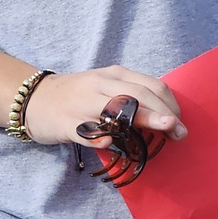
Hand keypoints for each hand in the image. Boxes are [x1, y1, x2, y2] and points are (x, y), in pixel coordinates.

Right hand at [23, 66, 186, 146]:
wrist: (36, 99)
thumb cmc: (79, 95)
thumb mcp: (106, 87)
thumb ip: (132, 97)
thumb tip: (166, 116)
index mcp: (114, 75)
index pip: (151, 86)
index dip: (170, 104)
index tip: (180, 122)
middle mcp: (100, 85)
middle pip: (139, 97)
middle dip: (165, 115)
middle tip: (181, 133)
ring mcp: (82, 103)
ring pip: (117, 110)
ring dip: (145, 121)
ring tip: (165, 134)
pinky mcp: (66, 123)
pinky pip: (88, 131)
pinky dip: (104, 137)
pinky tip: (116, 144)